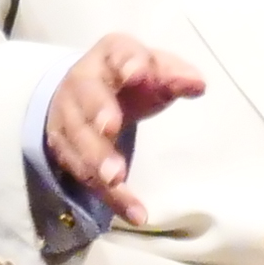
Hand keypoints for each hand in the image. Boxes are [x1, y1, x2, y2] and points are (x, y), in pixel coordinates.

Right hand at [46, 31, 205, 223]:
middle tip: (111, 128)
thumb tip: (198, 84)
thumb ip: (176, 75)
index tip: (137, 73)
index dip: (127, 62)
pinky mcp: (66, 148)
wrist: (87, 92)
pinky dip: (108, 194)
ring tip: (116, 179)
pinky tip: (132, 212)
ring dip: (95, 159)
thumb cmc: (131, 80)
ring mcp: (68, 116)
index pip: (118, 53)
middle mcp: (82, 82)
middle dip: (98, 112)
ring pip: (78, 138)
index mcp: (110, 55)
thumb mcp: (155, 70)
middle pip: (87, 97)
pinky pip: (84, 174)